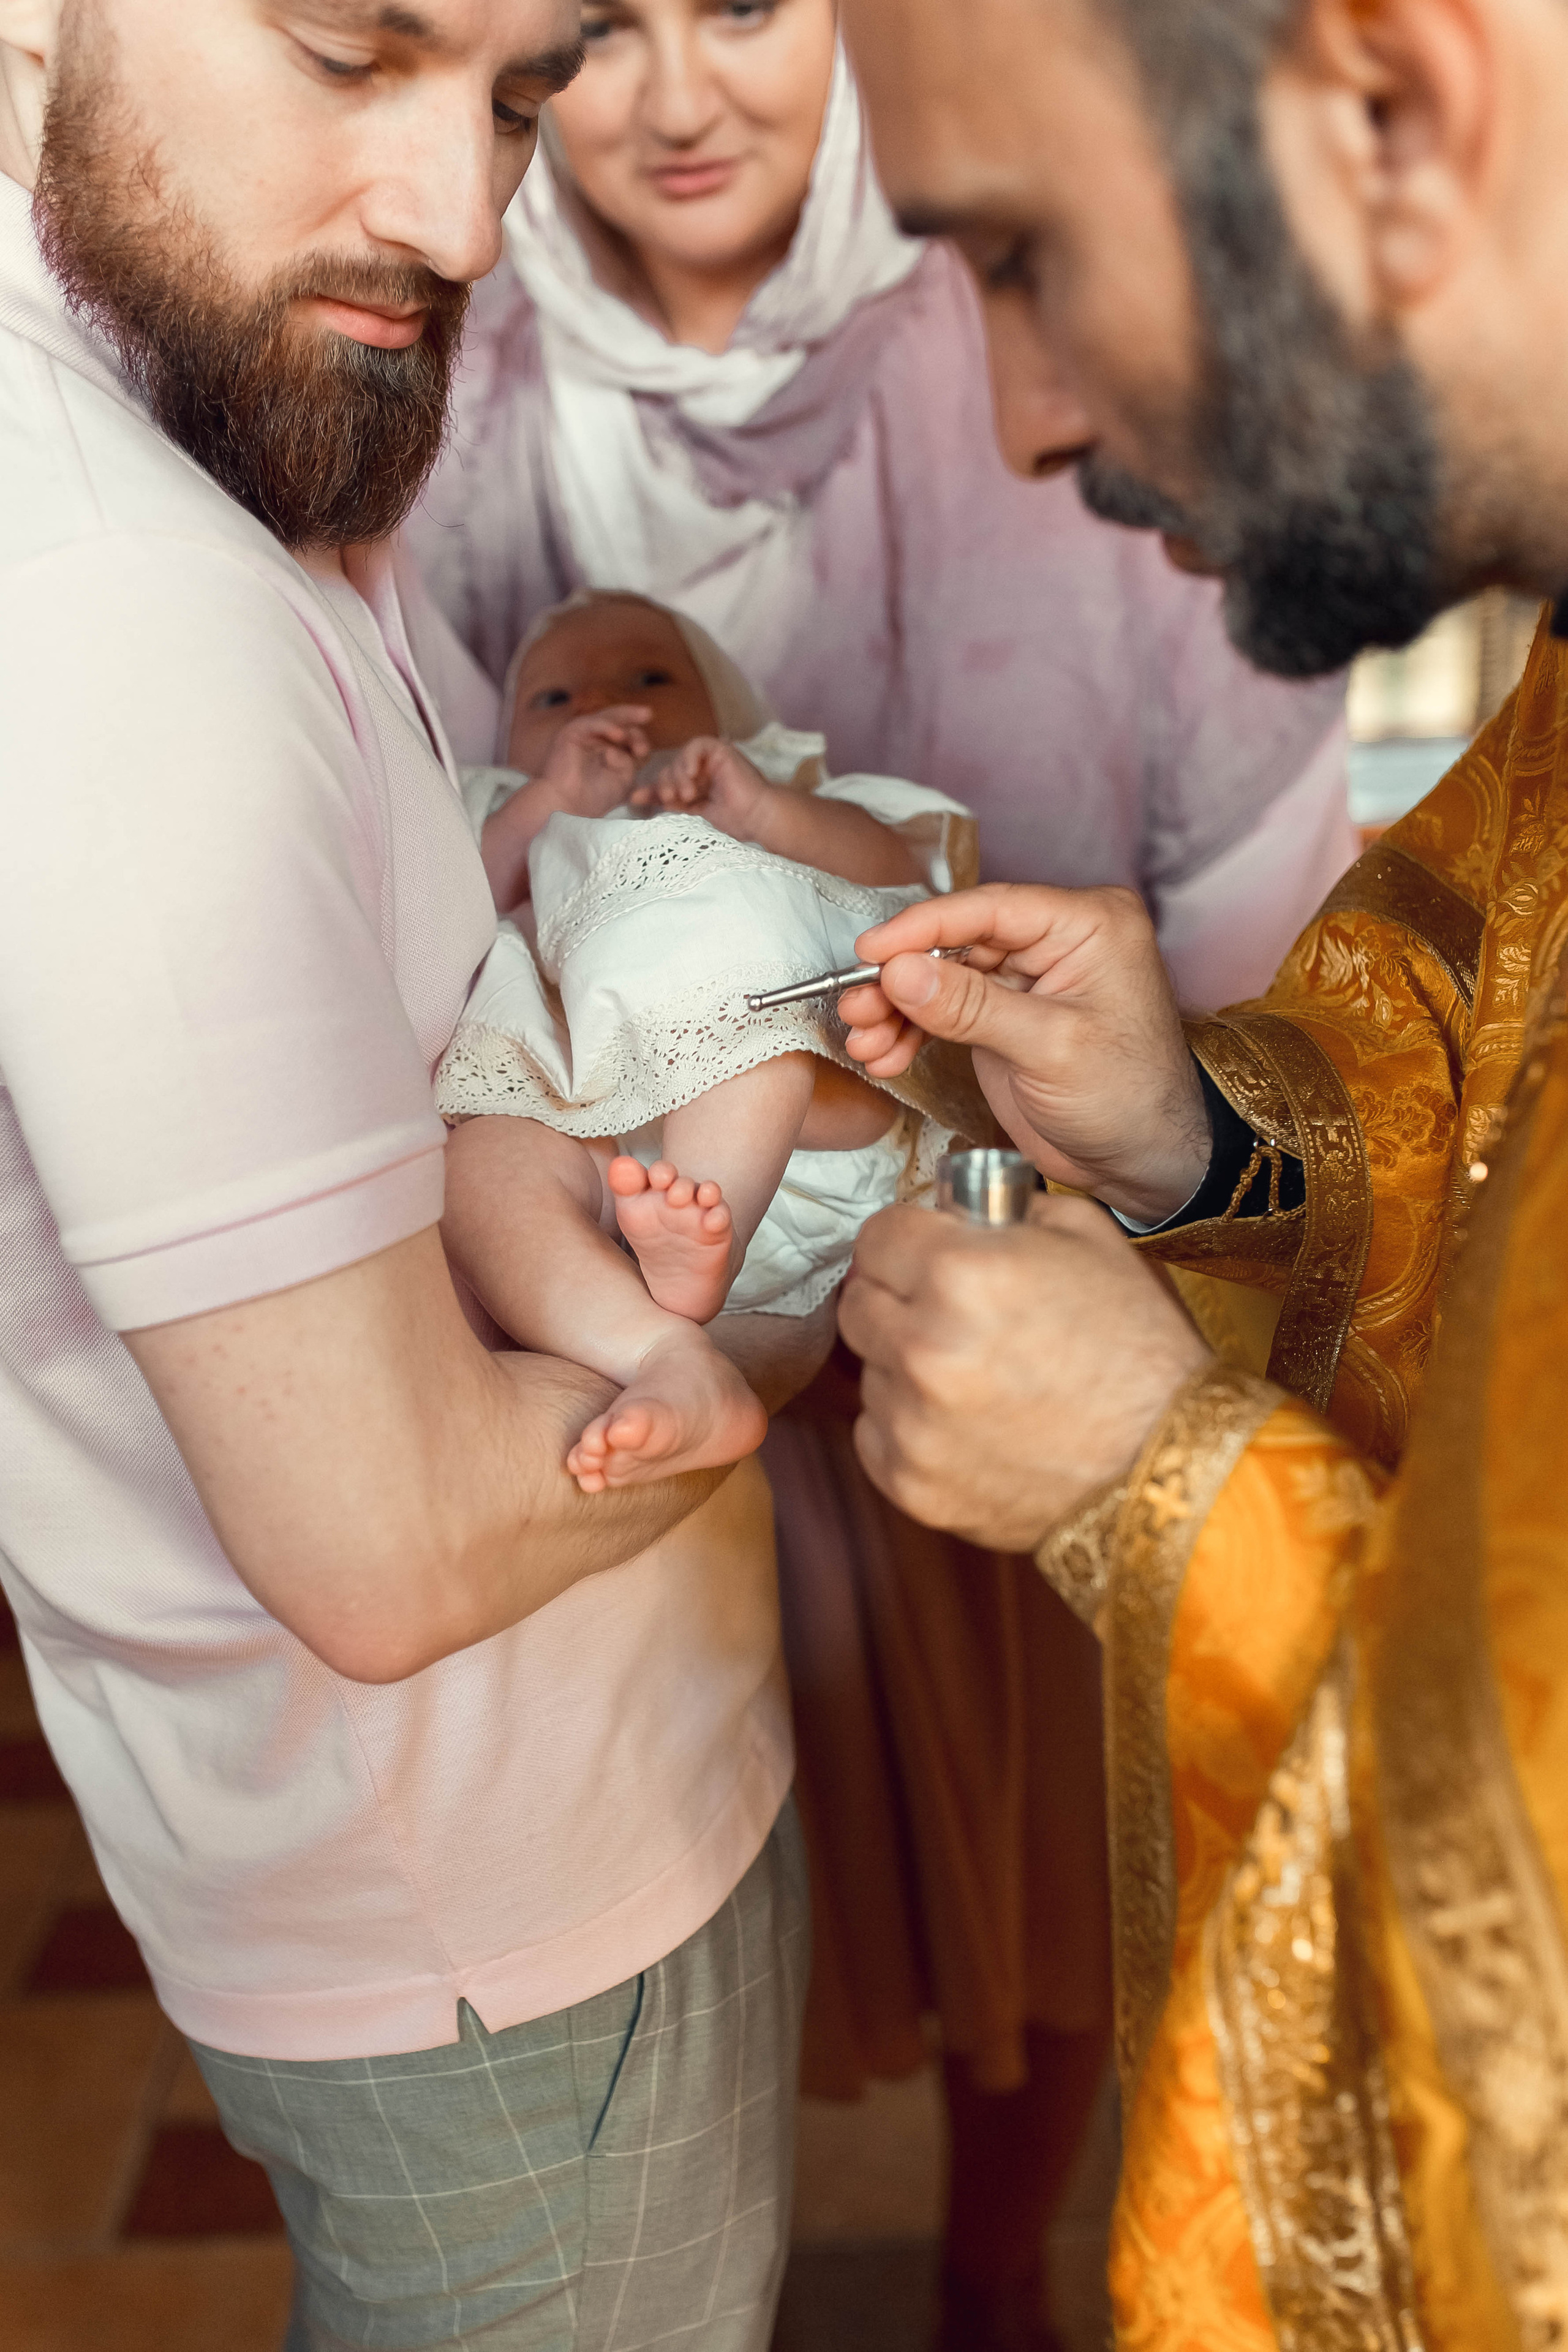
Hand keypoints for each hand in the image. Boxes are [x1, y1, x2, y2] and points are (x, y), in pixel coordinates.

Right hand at [538, 704, 652, 816]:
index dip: (640, 741)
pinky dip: (606, 727)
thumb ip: (630, 761)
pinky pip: (592, 724)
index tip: (644, 752)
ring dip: (625, 718)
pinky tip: (619, 734)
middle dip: (634, 719)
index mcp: (610, 749)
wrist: (568, 808)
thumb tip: (631, 749)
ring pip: (607, 718)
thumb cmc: (594, 799)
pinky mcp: (571, 733)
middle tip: (648, 714)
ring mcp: (584, 734)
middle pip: (619, 721)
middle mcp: (597, 739)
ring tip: (640, 719)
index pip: (629, 737)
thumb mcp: (622, 779)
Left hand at [627, 738, 772, 839]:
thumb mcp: (690, 814)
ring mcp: (711, 760)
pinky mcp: (721, 750)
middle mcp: (701, 772)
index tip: (637, 800)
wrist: (757, 819)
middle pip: (669, 769)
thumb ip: (665, 803)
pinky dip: (690, 757)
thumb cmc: (732, 822)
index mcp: (695, 787)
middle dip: (665, 784)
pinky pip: (698, 745)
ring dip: (679, 776)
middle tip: (670, 798)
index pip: (665, 783)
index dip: (651, 791)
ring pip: (681, 758)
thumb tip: (632, 798)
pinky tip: (692, 774)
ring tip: (687, 794)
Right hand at [835, 884, 1209, 1225]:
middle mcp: (1057, 942)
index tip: (870, 951)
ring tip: (865, 1041)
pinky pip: (947, 1011)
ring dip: (897, 1010)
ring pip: (944, 977)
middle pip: (958, 942)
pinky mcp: (1008, 1016)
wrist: (1147, 1164)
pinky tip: (885, 1056)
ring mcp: (1029, 980)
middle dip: (900, 979)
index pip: (990, 909)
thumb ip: (972, 1007)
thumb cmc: (1131, 1101)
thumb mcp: (1050, 1049)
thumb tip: (901, 970)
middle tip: (857, 1006)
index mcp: (1088, 925)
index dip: (922, 928)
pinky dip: (913, 1033)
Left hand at [838, 1195, 1212, 1548]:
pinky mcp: (911, 1484)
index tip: (927, 1253)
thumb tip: (949, 1207)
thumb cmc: (1139, 1346)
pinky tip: (971, 1423)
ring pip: (868, 1369)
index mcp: (961, 1273)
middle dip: (898, 1297)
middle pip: (860, 1301)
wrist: (1168, 1465)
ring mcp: (913, 1423)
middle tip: (950, 1313)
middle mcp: (924, 1347)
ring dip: (906, 1364)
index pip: (876, 1235)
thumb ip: (1004, 1207)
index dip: (907, 1240)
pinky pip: (877, 1433)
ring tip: (978, 1376)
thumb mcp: (1087, 1238)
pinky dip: (910, 1425)